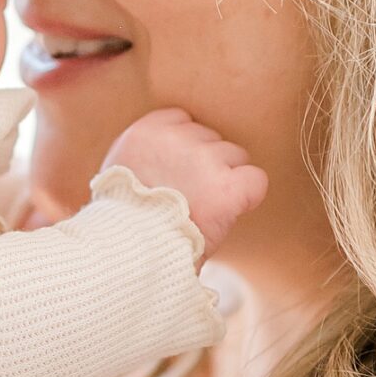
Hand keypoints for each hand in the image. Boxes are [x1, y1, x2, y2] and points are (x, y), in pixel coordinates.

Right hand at [98, 107, 268, 254]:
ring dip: (225, 181)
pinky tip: (229, 212)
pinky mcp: (227, 187)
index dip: (184, 150)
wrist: (130, 255)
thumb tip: (170, 154)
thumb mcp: (120, 174)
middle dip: (205, 165)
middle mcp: (175, 138)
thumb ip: (146, 154)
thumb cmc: (125, 224)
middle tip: (186, 198)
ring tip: (201, 210)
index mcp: (145, 132)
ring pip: (235, 157)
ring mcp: (203, 160)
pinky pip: (255, 180)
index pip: (183, 120)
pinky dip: (249, 196)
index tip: (176, 175)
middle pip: (210, 138)